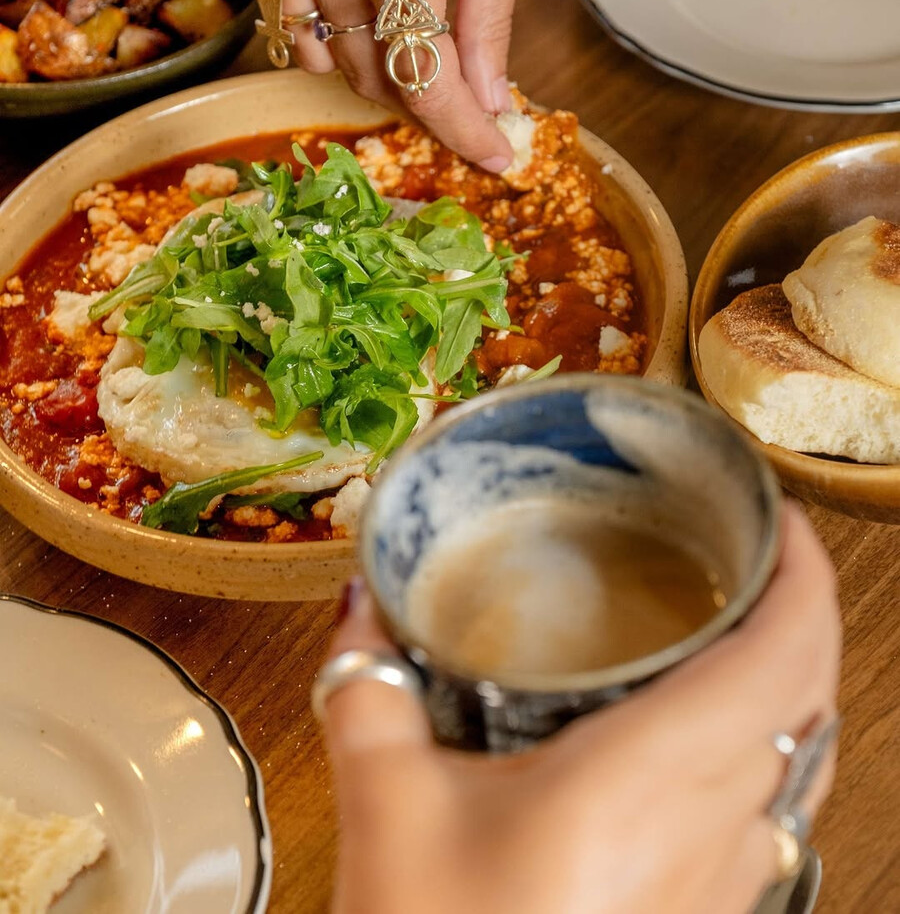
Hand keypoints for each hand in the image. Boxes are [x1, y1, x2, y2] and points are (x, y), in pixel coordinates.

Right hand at [231, 0, 530, 171]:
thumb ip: (489, 25)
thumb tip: (489, 99)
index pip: (428, 85)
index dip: (463, 133)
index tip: (491, 155)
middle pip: (375, 81)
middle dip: (422, 97)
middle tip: (452, 89)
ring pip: (322, 60)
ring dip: (369, 68)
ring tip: (400, 38)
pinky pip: (280, 12)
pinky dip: (319, 26)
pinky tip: (350, 0)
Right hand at [318, 502, 840, 913]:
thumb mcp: (389, 809)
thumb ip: (369, 692)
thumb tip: (359, 610)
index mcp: (642, 781)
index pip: (778, 660)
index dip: (802, 577)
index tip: (780, 521)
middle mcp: (705, 831)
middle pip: (810, 698)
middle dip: (804, 608)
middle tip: (762, 551)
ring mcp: (720, 882)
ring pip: (807, 758)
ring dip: (799, 678)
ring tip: (752, 622)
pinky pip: (780, 810)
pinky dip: (778, 744)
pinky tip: (728, 734)